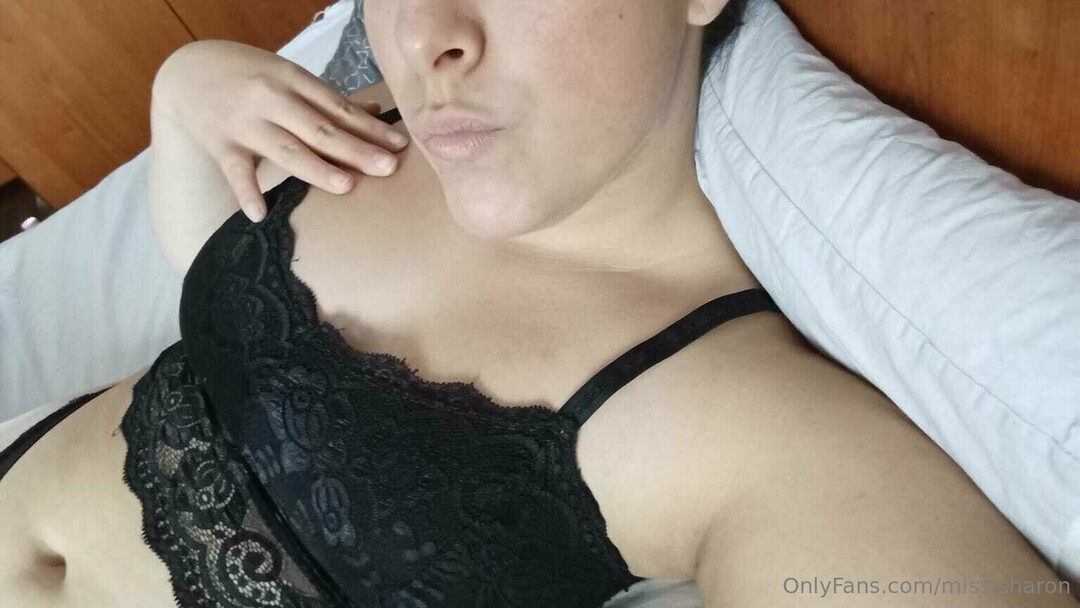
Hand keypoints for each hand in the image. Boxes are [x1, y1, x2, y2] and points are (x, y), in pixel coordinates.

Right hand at [153, 39, 407, 221]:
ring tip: (346, 185)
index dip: (370, 128)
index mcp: (292, 80)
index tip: (399, 146)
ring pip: (285, 149)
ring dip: (316, 167)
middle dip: (356, 149)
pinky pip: (235, 171)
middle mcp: (270, 99)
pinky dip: (246, 192)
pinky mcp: (218, 143)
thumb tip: (376, 110)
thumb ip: (328, 98)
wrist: (188, 71)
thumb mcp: (289, 76)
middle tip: (387, 168)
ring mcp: (243, 122)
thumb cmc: (250, 75)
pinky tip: (260, 213)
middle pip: (320, 129)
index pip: (338, 108)